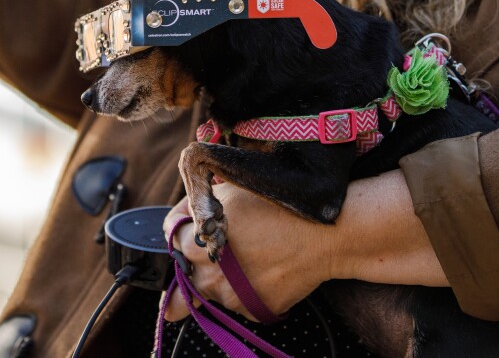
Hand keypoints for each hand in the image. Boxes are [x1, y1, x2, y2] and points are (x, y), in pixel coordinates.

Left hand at [160, 171, 448, 322]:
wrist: (326, 234)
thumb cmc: (278, 204)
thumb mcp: (233, 190)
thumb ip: (199, 203)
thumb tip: (182, 212)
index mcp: (197, 240)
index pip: (172, 235)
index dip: (183, 221)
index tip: (197, 216)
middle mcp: (208, 273)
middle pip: (184, 268)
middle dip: (194, 254)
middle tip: (218, 239)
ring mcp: (230, 295)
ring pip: (208, 288)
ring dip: (216, 274)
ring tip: (244, 254)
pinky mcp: (252, 308)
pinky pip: (235, 301)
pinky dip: (240, 288)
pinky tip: (259, 268)